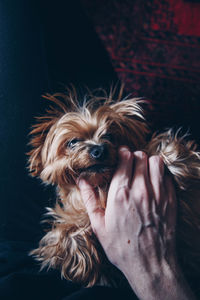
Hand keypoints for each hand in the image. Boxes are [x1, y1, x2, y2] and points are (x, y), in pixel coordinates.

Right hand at [78, 148, 194, 299]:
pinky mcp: (170, 200)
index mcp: (120, 194)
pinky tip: (154, 183)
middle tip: (130, 162)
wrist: (150, 264)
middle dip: (134, 156)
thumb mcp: (99, 225)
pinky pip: (167, 176)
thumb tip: (81, 181)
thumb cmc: (122, 247)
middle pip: (141, 156)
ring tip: (143, 170)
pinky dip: (160, 175)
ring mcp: (158, 194)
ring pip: (156, 162)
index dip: (122, 153)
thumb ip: (90, 199)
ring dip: (149, 162)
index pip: (125, 159)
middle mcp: (140, 190)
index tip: (120, 154)